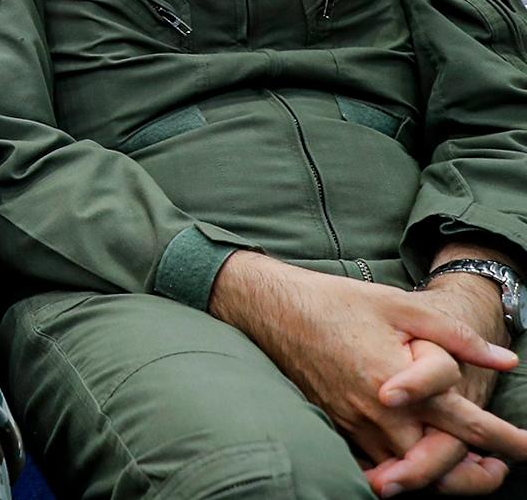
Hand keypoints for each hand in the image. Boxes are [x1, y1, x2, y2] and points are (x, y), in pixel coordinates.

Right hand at [210, 252, 525, 485]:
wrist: (272, 309)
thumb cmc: (339, 302)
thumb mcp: (403, 307)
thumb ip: (457, 338)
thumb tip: (505, 361)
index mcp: (401, 384)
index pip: (467, 425)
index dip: (506, 441)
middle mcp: (378, 414)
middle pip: (438, 462)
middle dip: (475, 472)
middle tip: (499, 469)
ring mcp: (354, 425)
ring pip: (407, 469)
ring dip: (439, 473)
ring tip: (469, 467)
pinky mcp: (337, 426)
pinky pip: (376, 462)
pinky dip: (401, 468)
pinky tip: (415, 458)